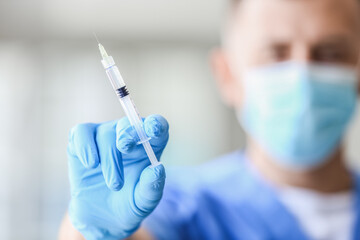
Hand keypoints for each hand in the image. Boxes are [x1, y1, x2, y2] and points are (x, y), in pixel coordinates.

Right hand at [67, 115, 168, 239]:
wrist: (102, 218)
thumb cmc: (129, 203)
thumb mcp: (144, 202)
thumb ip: (152, 187)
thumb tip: (156, 169)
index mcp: (149, 145)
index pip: (156, 125)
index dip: (156, 123)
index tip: (154, 129)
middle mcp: (127, 137)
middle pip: (128, 124)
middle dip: (127, 134)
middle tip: (124, 148)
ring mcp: (104, 137)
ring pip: (105, 133)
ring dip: (109, 158)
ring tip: (115, 185)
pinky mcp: (81, 143)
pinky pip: (81, 133)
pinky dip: (85, 146)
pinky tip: (90, 164)